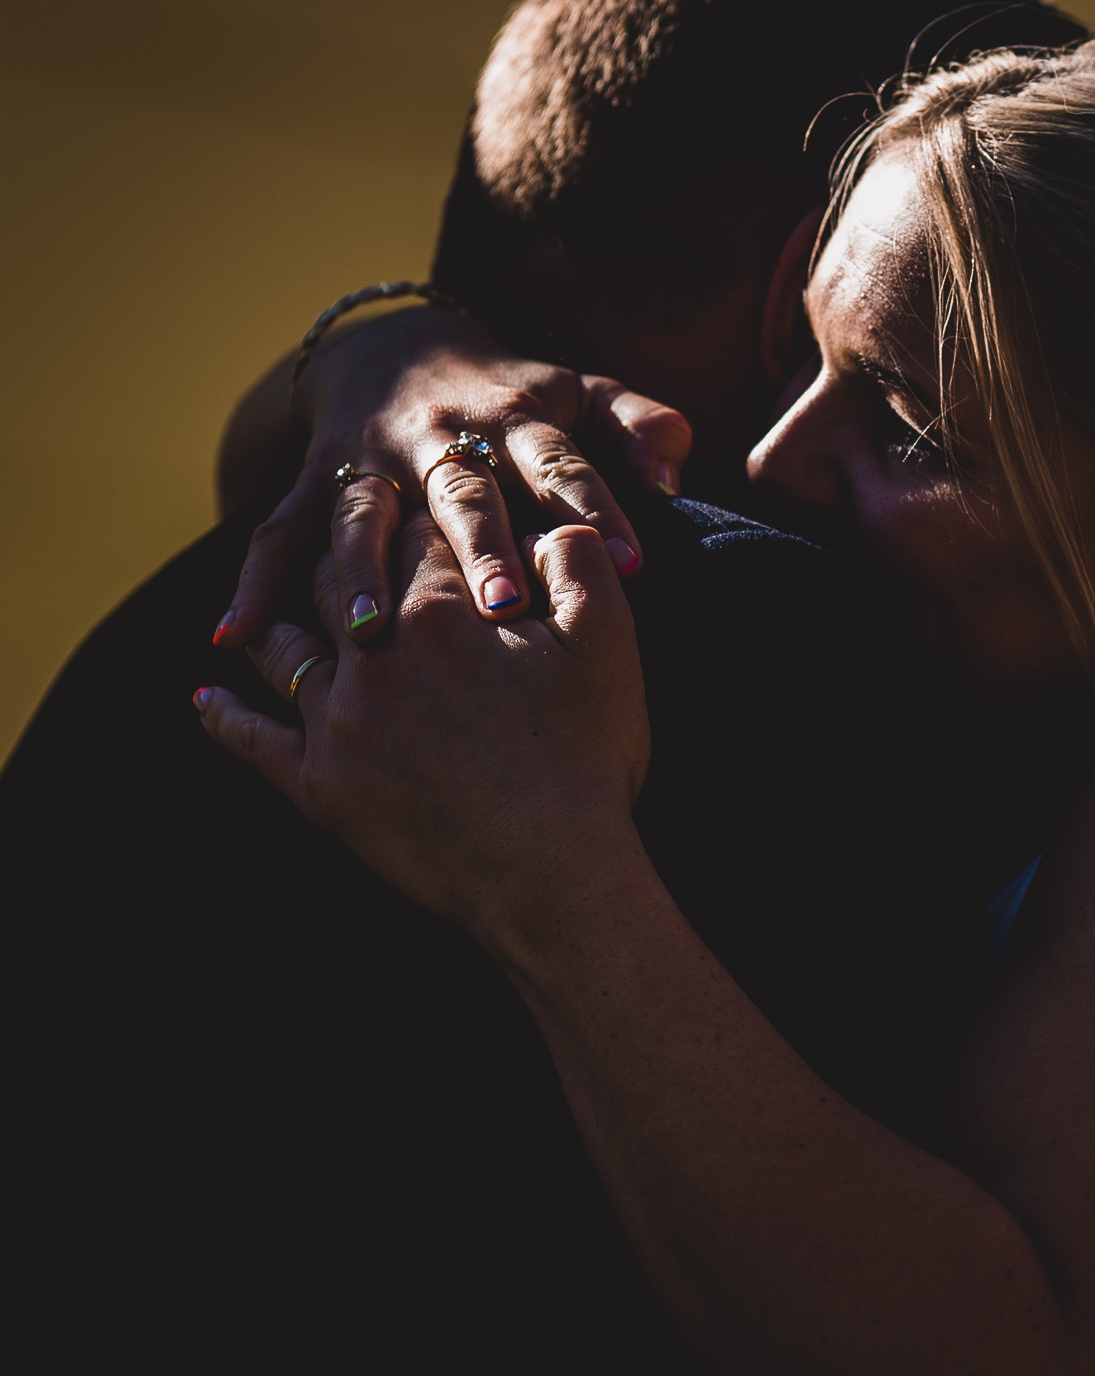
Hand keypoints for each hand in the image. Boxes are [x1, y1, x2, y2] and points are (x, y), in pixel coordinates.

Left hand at [198, 522, 651, 936]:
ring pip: (284, 644)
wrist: (548, 869)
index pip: (414, 531)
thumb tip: (552, 523)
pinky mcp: (317, 782)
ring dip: (275, 615)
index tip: (419, 505)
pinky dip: (223, 714)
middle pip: (335, 575)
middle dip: (342, 549)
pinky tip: (207, 698)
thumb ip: (580, 564)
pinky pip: (249, 738)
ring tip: (269, 605)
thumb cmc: (585, 755)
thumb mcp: (607, 644)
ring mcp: (337, 717)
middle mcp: (374, 650)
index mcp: (443, 607)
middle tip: (343, 537)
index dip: (420, 514)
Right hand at [215, 305, 691, 650]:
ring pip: (363, 517)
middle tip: (505, 611)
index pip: (563, 464)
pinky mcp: (312, 481)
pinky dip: (254, 584)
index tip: (632, 562)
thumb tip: (676, 467)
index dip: (597, 507)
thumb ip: (639, 424)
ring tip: (371, 634)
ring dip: (363, 573)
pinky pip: (277, 534)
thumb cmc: (517, 396)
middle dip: (482, 549)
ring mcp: (369, 460)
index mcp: (516, 419)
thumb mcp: (582, 394)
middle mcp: (440, 438)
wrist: (401, 351)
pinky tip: (236, 636)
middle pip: (463, 493)